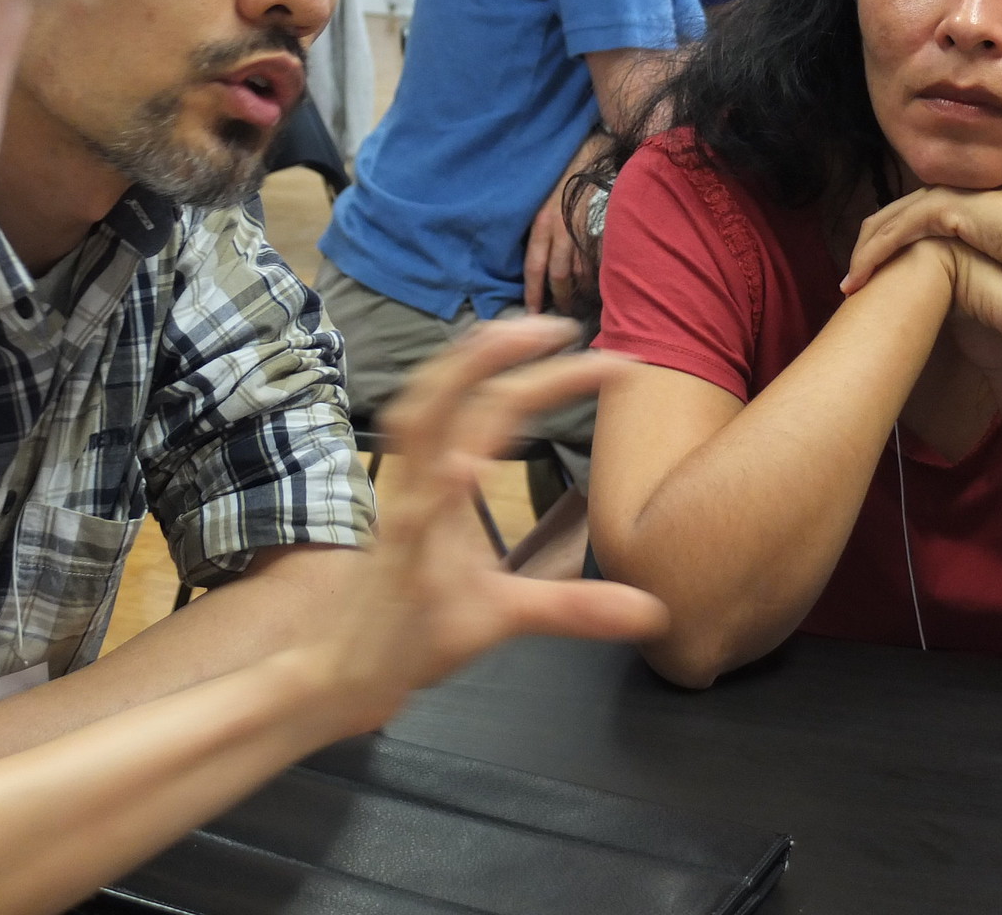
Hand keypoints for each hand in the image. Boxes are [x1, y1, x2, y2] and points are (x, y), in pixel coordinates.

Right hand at [314, 318, 667, 731]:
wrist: (349, 677)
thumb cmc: (418, 629)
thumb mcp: (508, 615)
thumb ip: (574, 605)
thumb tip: (652, 612)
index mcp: (442, 482)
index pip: (492, 409)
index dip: (539, 374)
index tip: (604, 355)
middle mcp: (420, 487)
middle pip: (450, 397)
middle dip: (497, 353)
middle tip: (559, 325)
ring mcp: (405, 523)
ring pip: (417, 429)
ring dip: (454, 381)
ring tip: (496, 342)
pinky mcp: (399, 569)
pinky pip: (412, 520)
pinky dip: (436, 489)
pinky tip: (465, 468)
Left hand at [524, 177, 590, 313]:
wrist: (591, 156)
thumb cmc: (561, 179)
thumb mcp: (541, 203)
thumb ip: (539, 231)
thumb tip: (538, 261)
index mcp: (541, 224)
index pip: (534, 267)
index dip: (533, 293)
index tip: (533, 313)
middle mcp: (560, 230)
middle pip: (559, 276)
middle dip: (562, 298)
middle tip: (565, 312)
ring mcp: (584, 230)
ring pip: (582, 271)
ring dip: (583, 290)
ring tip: (585, 301)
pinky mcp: (603, 228)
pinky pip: (601, 259)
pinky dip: (601, 275)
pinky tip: (603, 283)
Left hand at [842, 185, 1001, 300]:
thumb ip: (983, 263)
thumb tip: (973, 286)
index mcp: (962, 205)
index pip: (909, 220)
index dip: (886, 245)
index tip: (870, 276)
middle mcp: (950, 196)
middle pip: (889, 218)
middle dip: (865, 248)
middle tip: (850, 283)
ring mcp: (947, 199)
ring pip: (887, 223)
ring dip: (863, 254)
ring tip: (849, 286)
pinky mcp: (947, 210)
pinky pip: (897, 232)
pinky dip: (874, 254)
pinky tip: (860, 277)